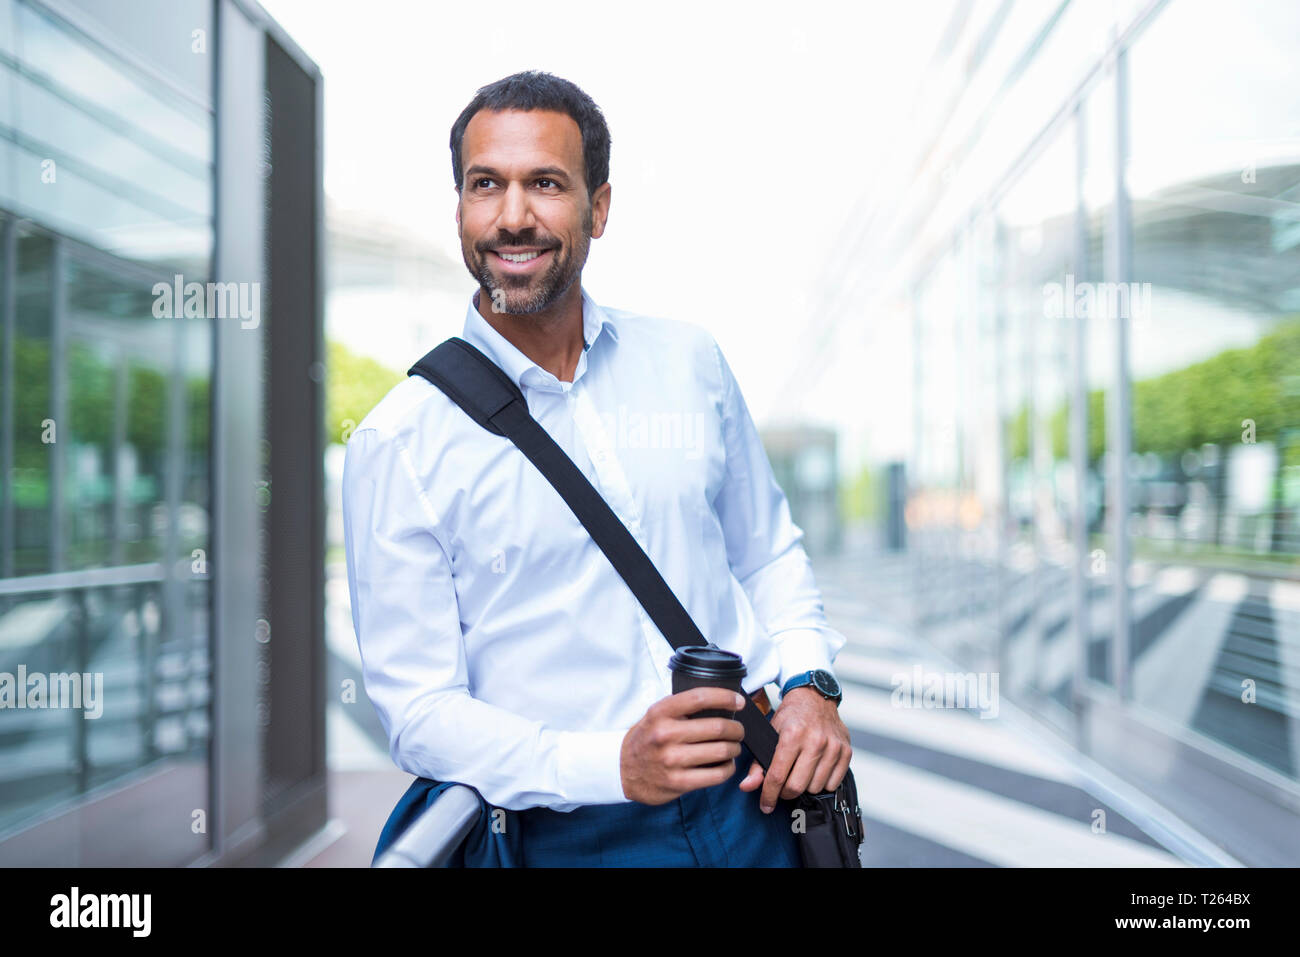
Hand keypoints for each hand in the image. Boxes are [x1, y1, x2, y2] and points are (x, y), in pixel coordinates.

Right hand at [620, 688, 746, 804]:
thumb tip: (720, 704)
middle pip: (718, 727)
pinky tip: (726, 764)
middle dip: (736, 729)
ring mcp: (672, 760)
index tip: (738, 701)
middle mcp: (665, 734)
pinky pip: (716, 775)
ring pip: (721, 751)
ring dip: (734, 748)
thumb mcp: (656, 716)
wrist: (622, 770)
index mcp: (660, 713)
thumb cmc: (646, 739)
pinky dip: (728, 768)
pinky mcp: (678, 782)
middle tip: (738, 730)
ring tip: (733, 747)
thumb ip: (681, 709)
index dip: (726, 697)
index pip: (700, 698)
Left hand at [738, 686, 851, 812]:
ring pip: (815, 787)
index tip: (766, 805)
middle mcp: (815, 741)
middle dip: (785, 793)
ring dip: (804, 787)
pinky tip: (815, 771)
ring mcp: (833, 746)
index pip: (778, 776)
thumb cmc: (791, 716)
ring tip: (799, 774)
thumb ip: (758, 763)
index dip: (769, 795)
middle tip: (782, 788)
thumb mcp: (770, 733)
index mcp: (792, 735)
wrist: (815, 697)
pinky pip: (833, 783)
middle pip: (797, 786)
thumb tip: (747, 786)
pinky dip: (822, 783)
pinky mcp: (846, 751)